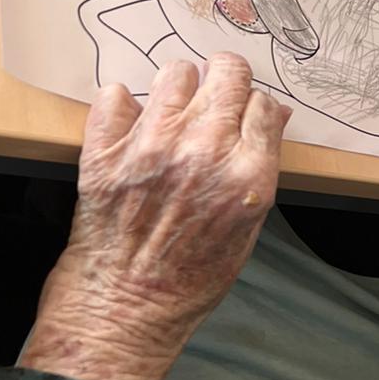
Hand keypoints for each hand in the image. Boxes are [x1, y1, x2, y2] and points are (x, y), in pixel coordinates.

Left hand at [22, 53, 289, 379]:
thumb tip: (272, 115)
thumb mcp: (248, 227)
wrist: (124, 309)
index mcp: (247, 173)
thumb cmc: (191, 275)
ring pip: (176, 71)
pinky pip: (114, 94)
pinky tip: (128, 127)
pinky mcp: (106, 150)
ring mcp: (152, 145)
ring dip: (178, 87)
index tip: (243, 116)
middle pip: (228, 72)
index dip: (254, 108)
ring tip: (171, 111)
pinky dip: (120, 106)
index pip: (264, 103)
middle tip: (213, 97)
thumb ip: (261, 166)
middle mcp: (204, 149)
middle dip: (225, 79)